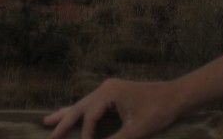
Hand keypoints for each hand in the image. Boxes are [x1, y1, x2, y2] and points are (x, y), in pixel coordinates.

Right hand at [44, 78, 182, 138]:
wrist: (176, 96)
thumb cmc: (158, 111)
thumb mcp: (136, 130)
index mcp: (110, 92)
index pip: (90, 116)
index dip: (84, 134)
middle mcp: (106, 88)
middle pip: (80, 106)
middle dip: (63, 120)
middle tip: (46, 131)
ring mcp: (110, 89)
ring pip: (83, 104)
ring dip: (67, 114)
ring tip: (48, 120)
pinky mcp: (114, 94)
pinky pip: (91, 103)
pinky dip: (80, 111)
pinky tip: (69, 112)